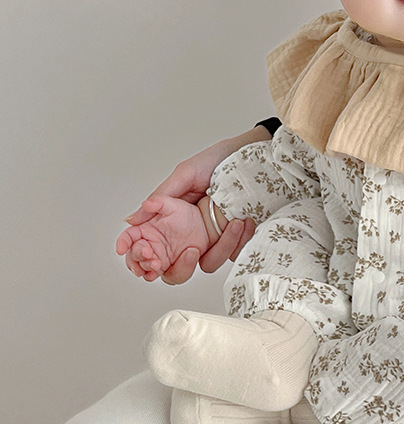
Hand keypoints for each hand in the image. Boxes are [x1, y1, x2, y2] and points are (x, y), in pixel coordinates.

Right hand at [119, 130, 260, 283]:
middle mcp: (190, 233)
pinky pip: (234, 253)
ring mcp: (213, 238)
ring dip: (222, 246)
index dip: (144, 259)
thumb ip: (162, 197)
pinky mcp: (234, 239)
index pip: (151, 248)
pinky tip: (247, 221)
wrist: (252, 156)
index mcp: (173, 219)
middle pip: (177, 268)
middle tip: (191, 251)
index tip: (150, 261)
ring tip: (235, 221)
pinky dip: (240, 240)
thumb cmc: (216, 160)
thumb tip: (132, 220)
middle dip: (182, 266)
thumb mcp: (186, 173)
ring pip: (209, 262)